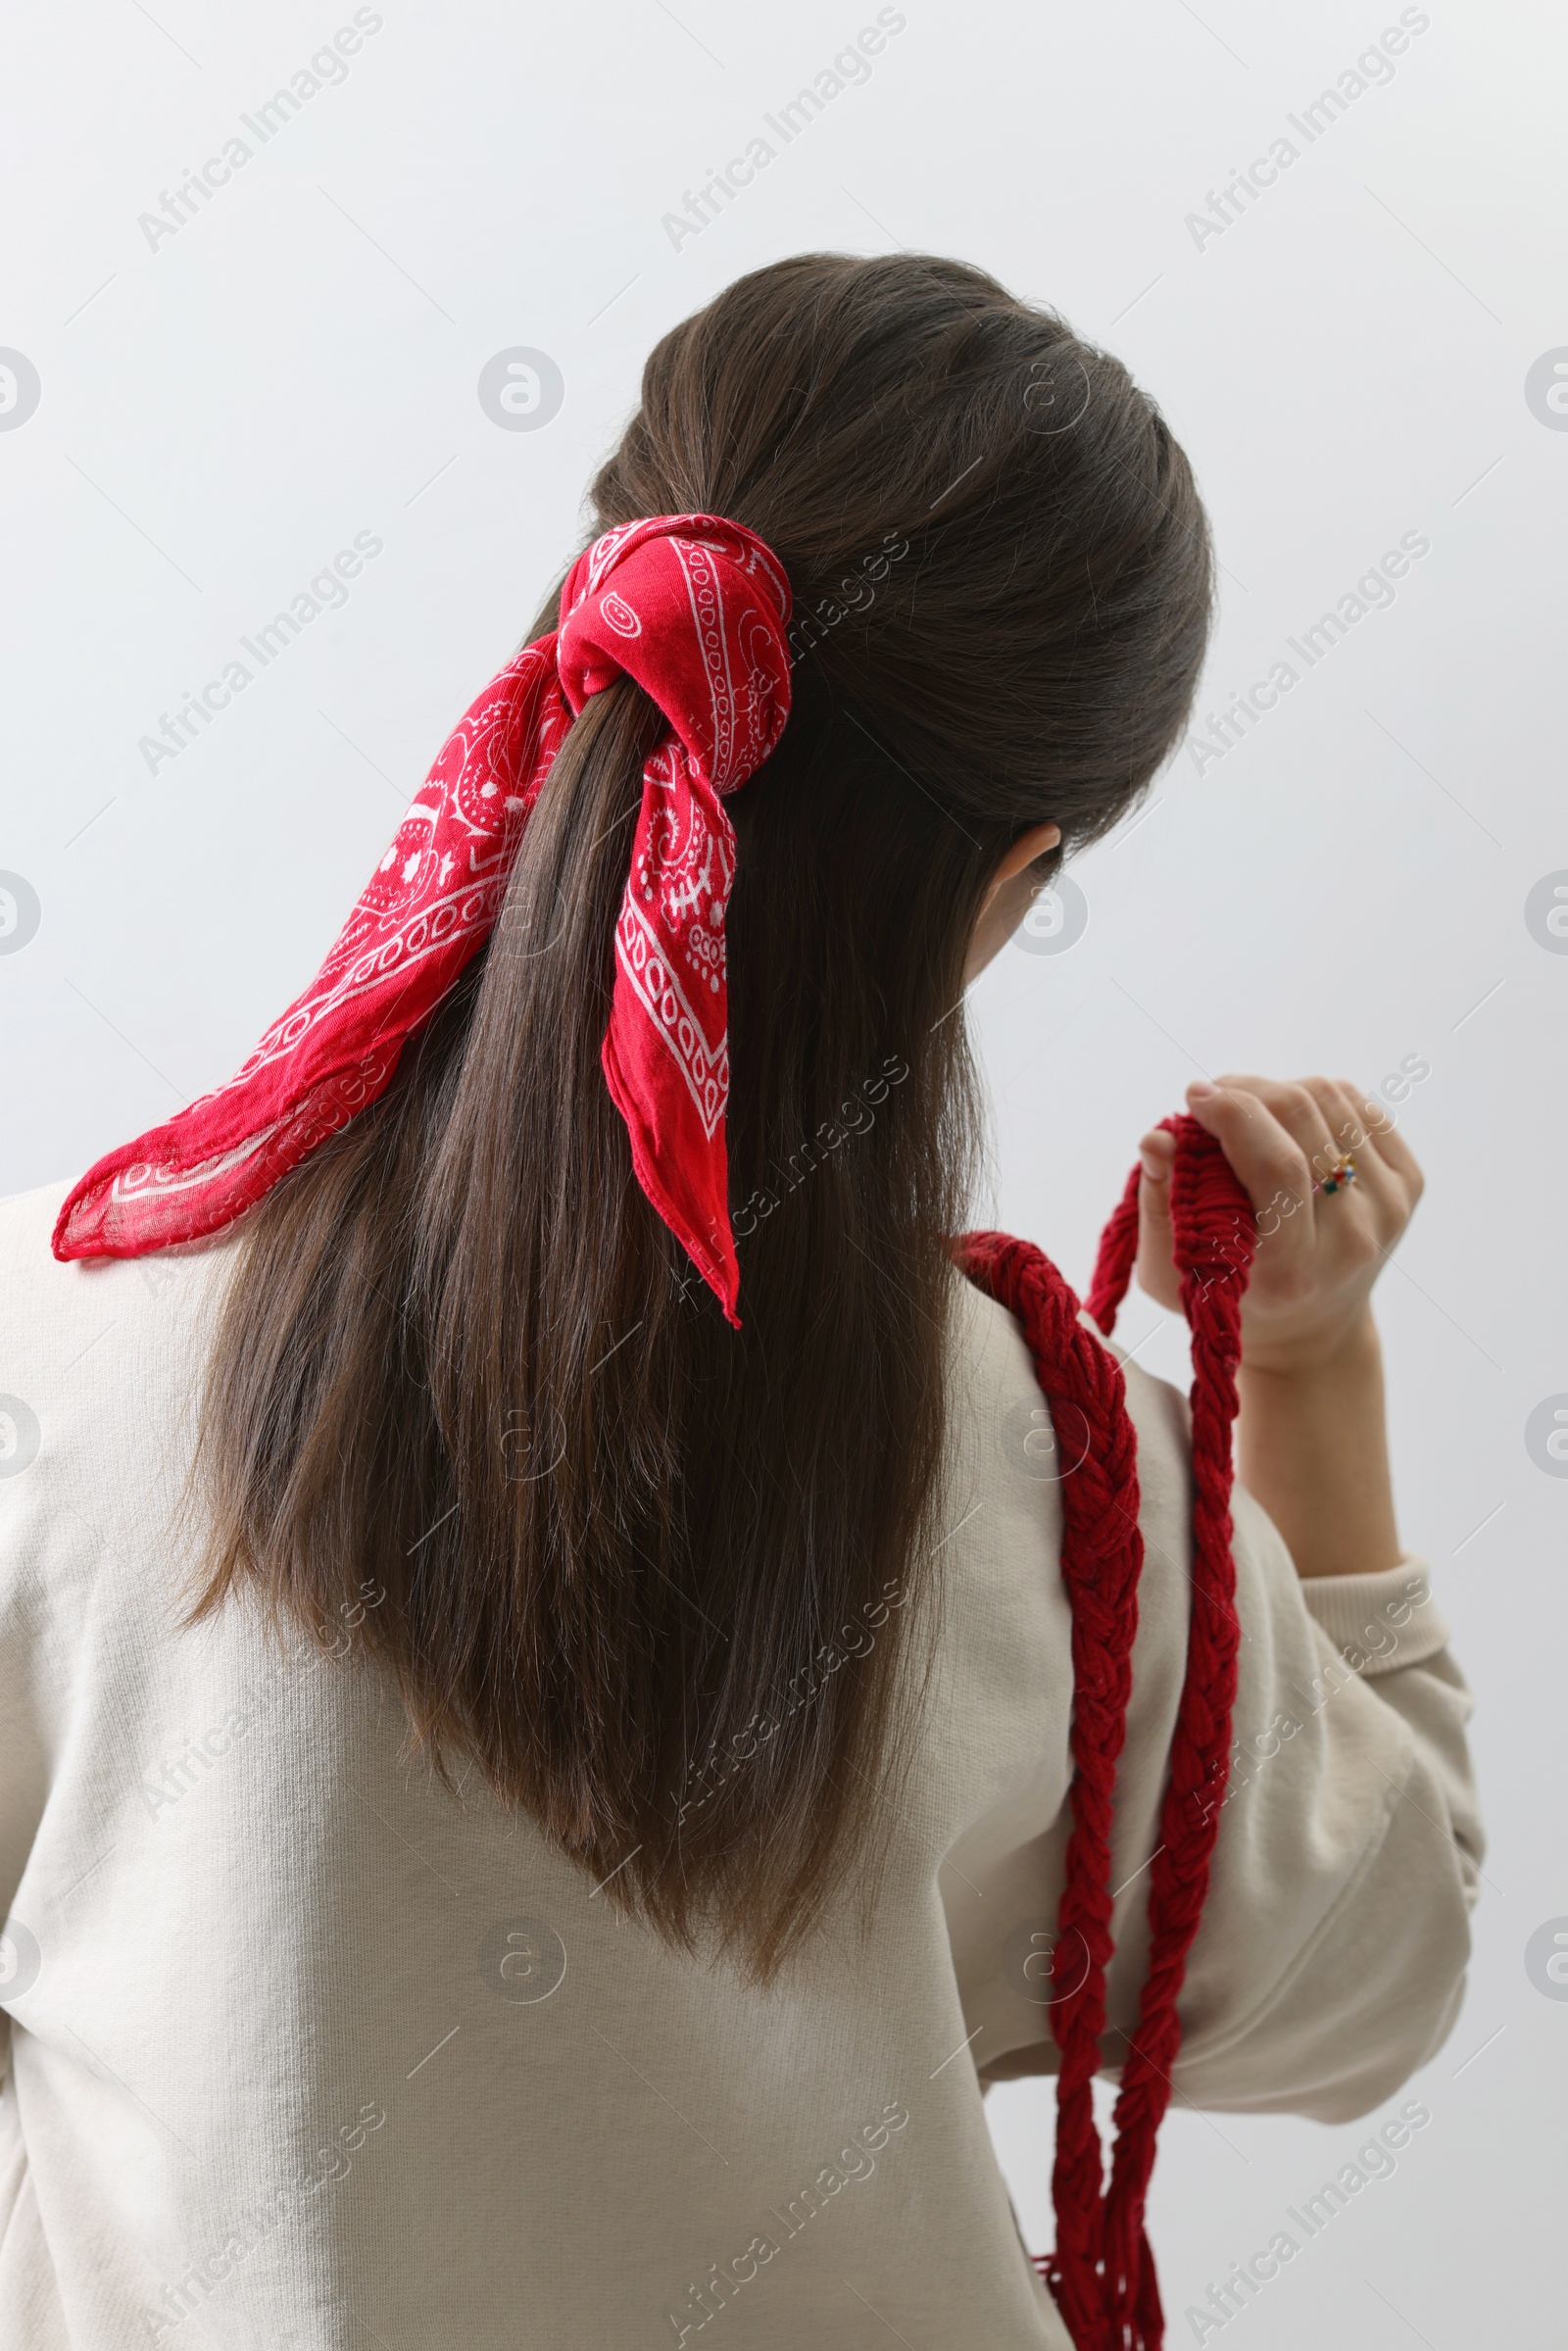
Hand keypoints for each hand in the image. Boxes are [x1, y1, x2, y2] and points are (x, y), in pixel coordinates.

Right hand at [1135, 1074, 1424, 1375]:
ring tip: (1246, 1111)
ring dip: (1277, 1089)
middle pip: (1304, 1119)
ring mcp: (1390, 1208)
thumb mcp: (1174, 1273)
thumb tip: (1158, 1137)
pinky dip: (1315, 1098)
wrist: (1313, 1328)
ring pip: (1331, 1098)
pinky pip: (1359, 1104)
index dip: (1234, 1115)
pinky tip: (1288, 1121)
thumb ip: (1158, 1206)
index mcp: (1294, 1269)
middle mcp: (1354, 1239)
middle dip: (1246, 1090)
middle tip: (1211, 1097)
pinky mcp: (1409, 1183)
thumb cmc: (1231, 1294)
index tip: (1193, 1097)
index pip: (1277, 1168)